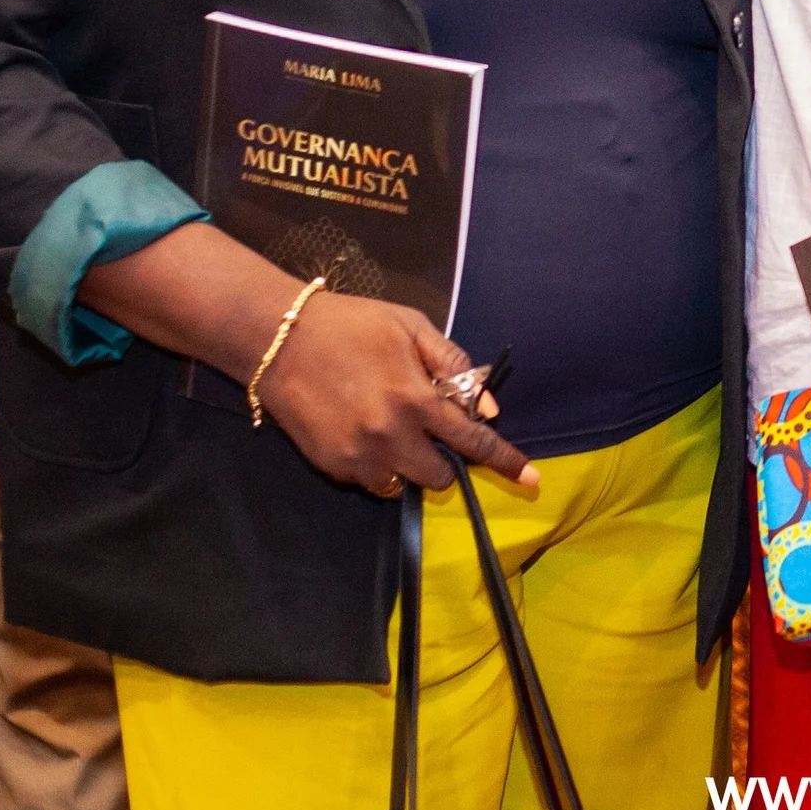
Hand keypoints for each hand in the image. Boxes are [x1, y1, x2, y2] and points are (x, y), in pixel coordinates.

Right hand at [257, 292, 536, 497]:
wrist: (280, 341)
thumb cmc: (353, 325)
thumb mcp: (412, 327)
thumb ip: (453, 366)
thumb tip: (486, 407)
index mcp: (415, 398)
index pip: (471, 441)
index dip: (504, 460)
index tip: (531, 479)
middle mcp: (389, 436)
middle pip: (438, 477)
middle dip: (445, 460)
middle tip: (431, 430)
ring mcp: (357, 457)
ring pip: (402, 485)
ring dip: (410, 465)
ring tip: (395, 428)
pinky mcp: (330, 467)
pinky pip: (370, 480)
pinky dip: (378, 465)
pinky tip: (366, 430)